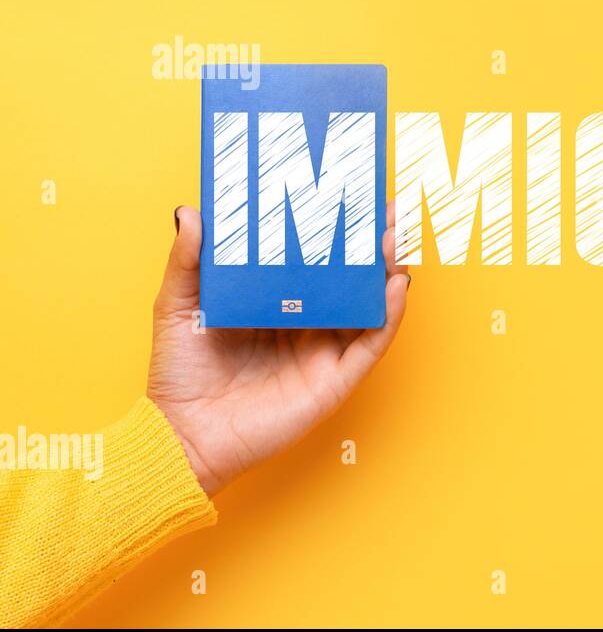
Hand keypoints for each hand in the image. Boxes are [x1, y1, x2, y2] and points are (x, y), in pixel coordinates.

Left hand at [147, 202, 410, 494]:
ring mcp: (324, 350)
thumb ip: (187, 261)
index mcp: (275, 303)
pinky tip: (396, 287)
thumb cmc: (179, 376)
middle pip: (349, 278)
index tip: (347, 196)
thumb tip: (191, 212)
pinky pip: (372, 342)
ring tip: (396, 239)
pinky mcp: (335, 379)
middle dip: (373, 244)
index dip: (333, 231)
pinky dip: (390, 315)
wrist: (183, 435)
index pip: (313, 260)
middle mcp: (306, 324)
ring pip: (368, 305)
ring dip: (387, 271)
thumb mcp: (176, 306)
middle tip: (388, 211)